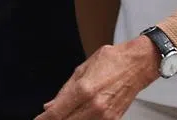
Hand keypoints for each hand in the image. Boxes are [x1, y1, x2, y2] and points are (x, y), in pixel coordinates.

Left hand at [35, 37, 160, 119]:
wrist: (137, 65)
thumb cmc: (113, 61)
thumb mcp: (83, 69)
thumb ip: (65, 90)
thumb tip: (50, 105)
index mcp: (84, 89)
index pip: (56, 113)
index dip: (44, 119)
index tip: (39, 119)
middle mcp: (94, 105)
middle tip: (48, 118)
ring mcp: (104, 116)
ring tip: (64, 116)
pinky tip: (77, 117)